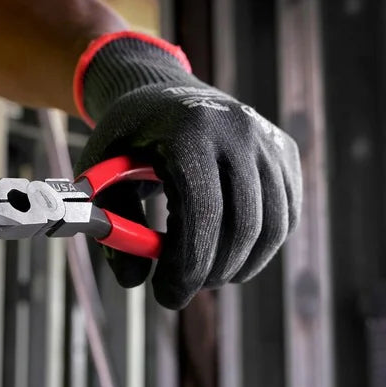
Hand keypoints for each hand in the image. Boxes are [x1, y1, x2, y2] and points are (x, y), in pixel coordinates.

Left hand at [75, 33, 300, 309]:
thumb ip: (112, 228)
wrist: (160, 91)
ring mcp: (267, 139)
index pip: (203, 212)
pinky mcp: (284, 151)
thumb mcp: (99, 177)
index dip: (189, 264)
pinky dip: (261, 246)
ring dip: (241, 266)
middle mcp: (237, 131)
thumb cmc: (125, 141)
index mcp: (188, 132)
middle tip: (185, 289)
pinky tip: (230, 252)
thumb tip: (135, 281)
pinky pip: (286, 215)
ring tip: (207, 275)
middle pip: (243, 226)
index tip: (169, 295)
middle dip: (213, 272)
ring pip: (272, 228)